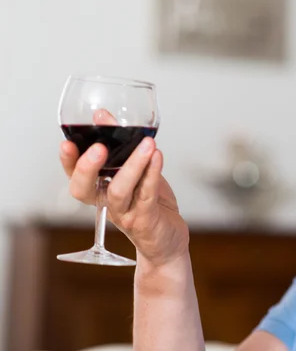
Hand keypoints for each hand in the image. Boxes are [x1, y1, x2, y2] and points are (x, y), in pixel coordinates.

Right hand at [59, 110, 188, 265]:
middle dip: (88, 167)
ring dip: (132, 165)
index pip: (75, 176)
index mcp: (99, 190)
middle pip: (85, 190)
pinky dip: (152, 174)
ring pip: (120, 190)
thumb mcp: (134, 170)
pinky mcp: (146, 219)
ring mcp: (126, 214)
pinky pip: (146, 195)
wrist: (168, 240)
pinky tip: (157, 156)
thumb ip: (119, 144)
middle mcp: (107, 203)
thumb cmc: (150, 203)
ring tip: (146, 144)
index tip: (67, 142)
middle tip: (99, 147)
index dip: (68, 162)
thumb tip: (102, 115)